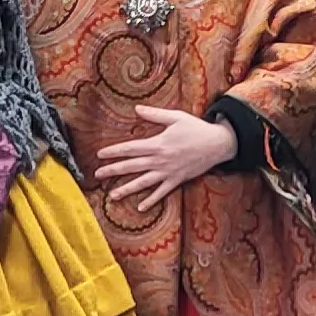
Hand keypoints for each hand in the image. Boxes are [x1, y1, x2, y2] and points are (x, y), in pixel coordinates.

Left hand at [97, 104, 238, 215]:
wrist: (218, 144)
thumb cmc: (196, 128)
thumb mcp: (176, 117)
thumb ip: (155, 114)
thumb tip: (137, 109)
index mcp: (157, 144)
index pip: (130, 148)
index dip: (114, 151)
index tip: (100, 155)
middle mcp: (160, 160)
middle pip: (132, 166)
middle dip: (113, 170)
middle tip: (97, 175)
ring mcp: (168, 172)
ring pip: (143, 182)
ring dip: (126, 189)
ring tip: (112, 195)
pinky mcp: (177, 180)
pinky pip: (161, 192)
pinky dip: (151, 200)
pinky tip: (140, 207)